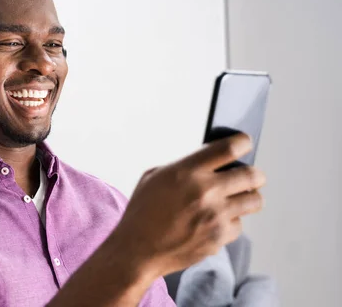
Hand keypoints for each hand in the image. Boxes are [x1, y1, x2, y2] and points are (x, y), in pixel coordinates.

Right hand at [115, 133, 265, 278]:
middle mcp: (206, 191)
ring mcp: (215, 216)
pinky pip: (239, 225)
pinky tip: (215, 221)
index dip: (243, 142)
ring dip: (248, 197)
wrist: (137, 249)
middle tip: (249, 176)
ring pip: (255, 201)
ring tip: (237, 199)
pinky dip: (231, 222)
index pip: (230, 148)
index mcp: (188, 171)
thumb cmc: (142, 212)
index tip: (244, 143)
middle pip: (252, 175)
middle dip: (254, 174)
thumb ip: (184, 166)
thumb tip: (209, 162)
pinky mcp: (219, 237)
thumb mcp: (154, 177)